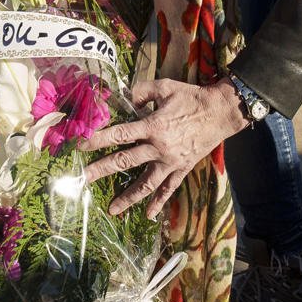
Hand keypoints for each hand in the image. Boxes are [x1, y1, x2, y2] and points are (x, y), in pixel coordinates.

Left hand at [79, 78, 247, 218]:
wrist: (221, 112)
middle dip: (102, 169)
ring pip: (146, 183)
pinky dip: (159, 202)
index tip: (81, 145)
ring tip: (112, 210)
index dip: (99, 139)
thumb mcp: (165, 86)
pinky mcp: (182, 168)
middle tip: (83, 178)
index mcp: (153, 126)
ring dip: (128, 197)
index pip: (119, 135)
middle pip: (125, 162)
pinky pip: (169, 188)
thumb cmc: (192, 97)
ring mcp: (171, 162)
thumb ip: (141, 91)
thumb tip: (124, 97)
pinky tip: (149, 215)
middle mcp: (159, 148)